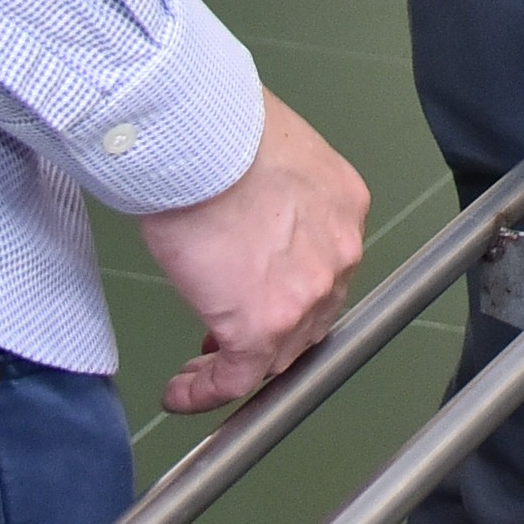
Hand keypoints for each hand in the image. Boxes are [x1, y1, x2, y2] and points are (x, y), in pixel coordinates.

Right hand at [136, 92, 370, 411]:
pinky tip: (182, 391)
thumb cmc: (218, 132)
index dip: (291, 291)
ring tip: (201, 370)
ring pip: (277, 350)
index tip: (259, 296)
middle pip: (309, 315)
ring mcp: (306, 294)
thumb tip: (246, 213)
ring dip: (238, 364)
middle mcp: (338, 254)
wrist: (202, 140)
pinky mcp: (263, 325)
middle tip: (226, 339)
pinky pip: (238, 376)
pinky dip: (207, 390)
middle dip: (269, 332)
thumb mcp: (270, 157)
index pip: (322, 267)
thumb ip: (274, 195)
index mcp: (342, 206)